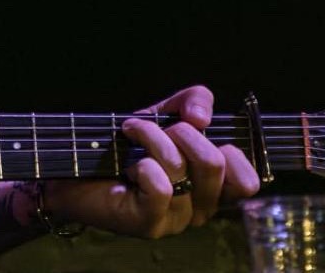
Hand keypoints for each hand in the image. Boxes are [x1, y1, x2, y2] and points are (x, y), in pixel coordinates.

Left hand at [42, 85, 259, 237]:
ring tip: (130, 133)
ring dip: (150, 137)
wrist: (78, 165)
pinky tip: (128, 165)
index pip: (248, 180)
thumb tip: (202, 116)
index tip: (196, 128)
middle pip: (213, 163)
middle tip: (152, 128)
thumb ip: (194, 102)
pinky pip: (159, 187)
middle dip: (180, 132)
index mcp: (212, 186)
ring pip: (180, 167)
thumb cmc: (126, 145)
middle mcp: (201, 207)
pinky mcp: (149, 224)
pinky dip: (142, 164)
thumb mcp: (164, 114)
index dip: (229, 149)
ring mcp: (176, 219)